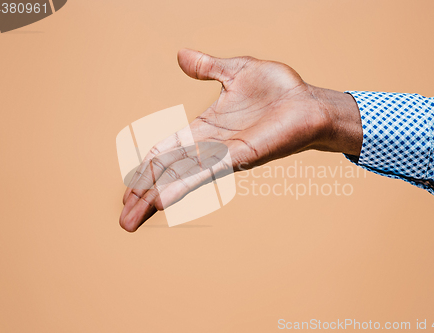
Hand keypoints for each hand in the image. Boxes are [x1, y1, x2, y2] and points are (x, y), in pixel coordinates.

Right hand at [120, 49, 362, 231]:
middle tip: (124, 222)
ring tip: (130, 222)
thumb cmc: (279, 89)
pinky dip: (180, 186)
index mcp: (204, 129)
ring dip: (153, 199)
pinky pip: (204, 173)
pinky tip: (160, 201)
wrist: (309, 101)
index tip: (128, 190)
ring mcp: (222, 155)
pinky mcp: (240, 158)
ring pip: (179, 178)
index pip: (165, 152)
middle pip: (167, 173)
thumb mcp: (234, 70)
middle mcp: (209, 147)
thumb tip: (180, 55)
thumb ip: (207, 67)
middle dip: (143, 196)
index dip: (145, 169)